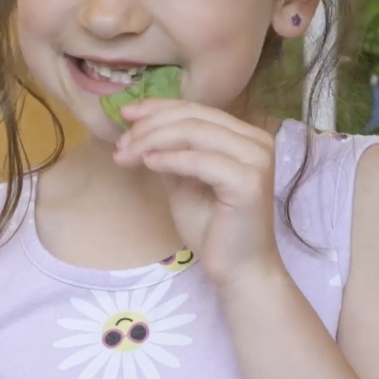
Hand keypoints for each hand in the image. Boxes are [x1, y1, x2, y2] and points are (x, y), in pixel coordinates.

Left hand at [112, 99, 286, 292]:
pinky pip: (200, 160)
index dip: (158, 108)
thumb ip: (171, 153)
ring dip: (153, 140)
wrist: (238, 270)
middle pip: (194, 117)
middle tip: (121, 143)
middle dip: (150, 126)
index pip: (197, 110)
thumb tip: (138, 128)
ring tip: (126, 154)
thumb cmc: (212, 229)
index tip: (124, 113)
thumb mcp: (184, 182)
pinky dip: (170, 159)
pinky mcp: (249, 181)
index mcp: (245, 136)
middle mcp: (257, 141)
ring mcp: (256, 159)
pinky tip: (147, 164)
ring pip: (195, 133)